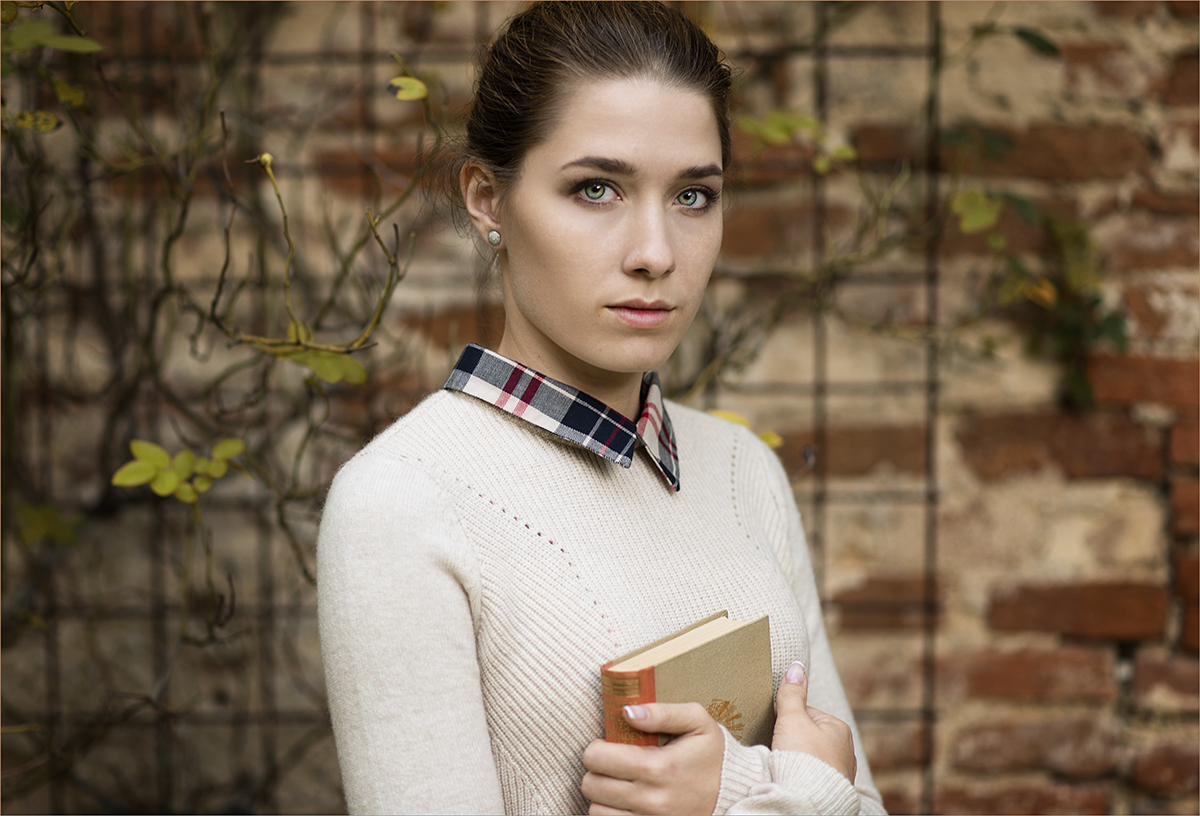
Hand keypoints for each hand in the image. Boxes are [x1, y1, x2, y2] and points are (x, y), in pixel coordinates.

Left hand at [581, 702, 723, 814]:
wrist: (736, 795)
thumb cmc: (712, 754)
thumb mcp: (696, 721)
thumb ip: (662, 712)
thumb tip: (627, 712)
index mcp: (659, 767)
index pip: (597, 758)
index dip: (596, 748)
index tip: (607, 745)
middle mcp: (651, 799)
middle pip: (591, 785)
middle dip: (597, 770)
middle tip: (613, 764)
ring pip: (596, 810)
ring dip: (602, 796)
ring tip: (619, 783)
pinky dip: (612, 813)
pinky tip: (625, 802)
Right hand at [772, 661, 856, 782]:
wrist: (808, 800)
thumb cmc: (802, 759)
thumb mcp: (792, 719)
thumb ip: (791, 694)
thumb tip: (796, 667)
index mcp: (839, 728)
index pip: (807, 714)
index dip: (787, 720)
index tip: (777, 730)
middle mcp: (846, 750)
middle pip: (809, 737)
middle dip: (793, 742)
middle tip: (780, 749)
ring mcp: (841, 773)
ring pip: (812, 758)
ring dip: (799, 761)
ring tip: (785, 767)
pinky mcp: (834, 791)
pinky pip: (814, 777)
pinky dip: (803, 776)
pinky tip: (794, 780)